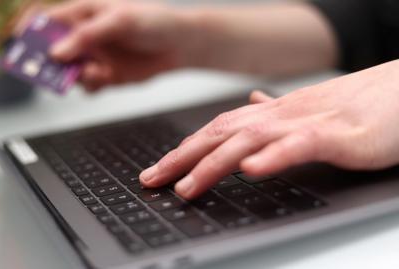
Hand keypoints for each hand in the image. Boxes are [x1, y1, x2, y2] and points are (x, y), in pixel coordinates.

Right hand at [43, 0, 200, 90]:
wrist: (179, 45)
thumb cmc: (153, 21)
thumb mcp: (120, 21)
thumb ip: (88, 35)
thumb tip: (57, 53)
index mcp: (83, 14)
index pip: (48, 21)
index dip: (30, 31)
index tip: (21, 45)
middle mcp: (84, 37)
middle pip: (52, 51)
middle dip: (47, 62)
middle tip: (47, 71)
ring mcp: (94, 57)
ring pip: (68, 72)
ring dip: (73, 76)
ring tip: (93, 72)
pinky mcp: (105, 75)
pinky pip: (88, 85)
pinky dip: (91, 86)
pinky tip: (103, 79)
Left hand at [140, 60, 398, 198]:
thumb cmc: (356, 104)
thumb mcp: (306, 111)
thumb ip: (275, 113)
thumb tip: (251, 106)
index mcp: (272, 113)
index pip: (217, 129)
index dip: (183, 149)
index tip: (157, 170)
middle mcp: (280, 115)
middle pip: (221, 134)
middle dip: (181, 158)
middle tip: (151, 180)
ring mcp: (306, 122)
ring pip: (250, 140)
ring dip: (214, 163)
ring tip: (186, 186)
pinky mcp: (337, 134)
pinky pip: (299, 145)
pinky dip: (272, 157)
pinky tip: (251, 171)